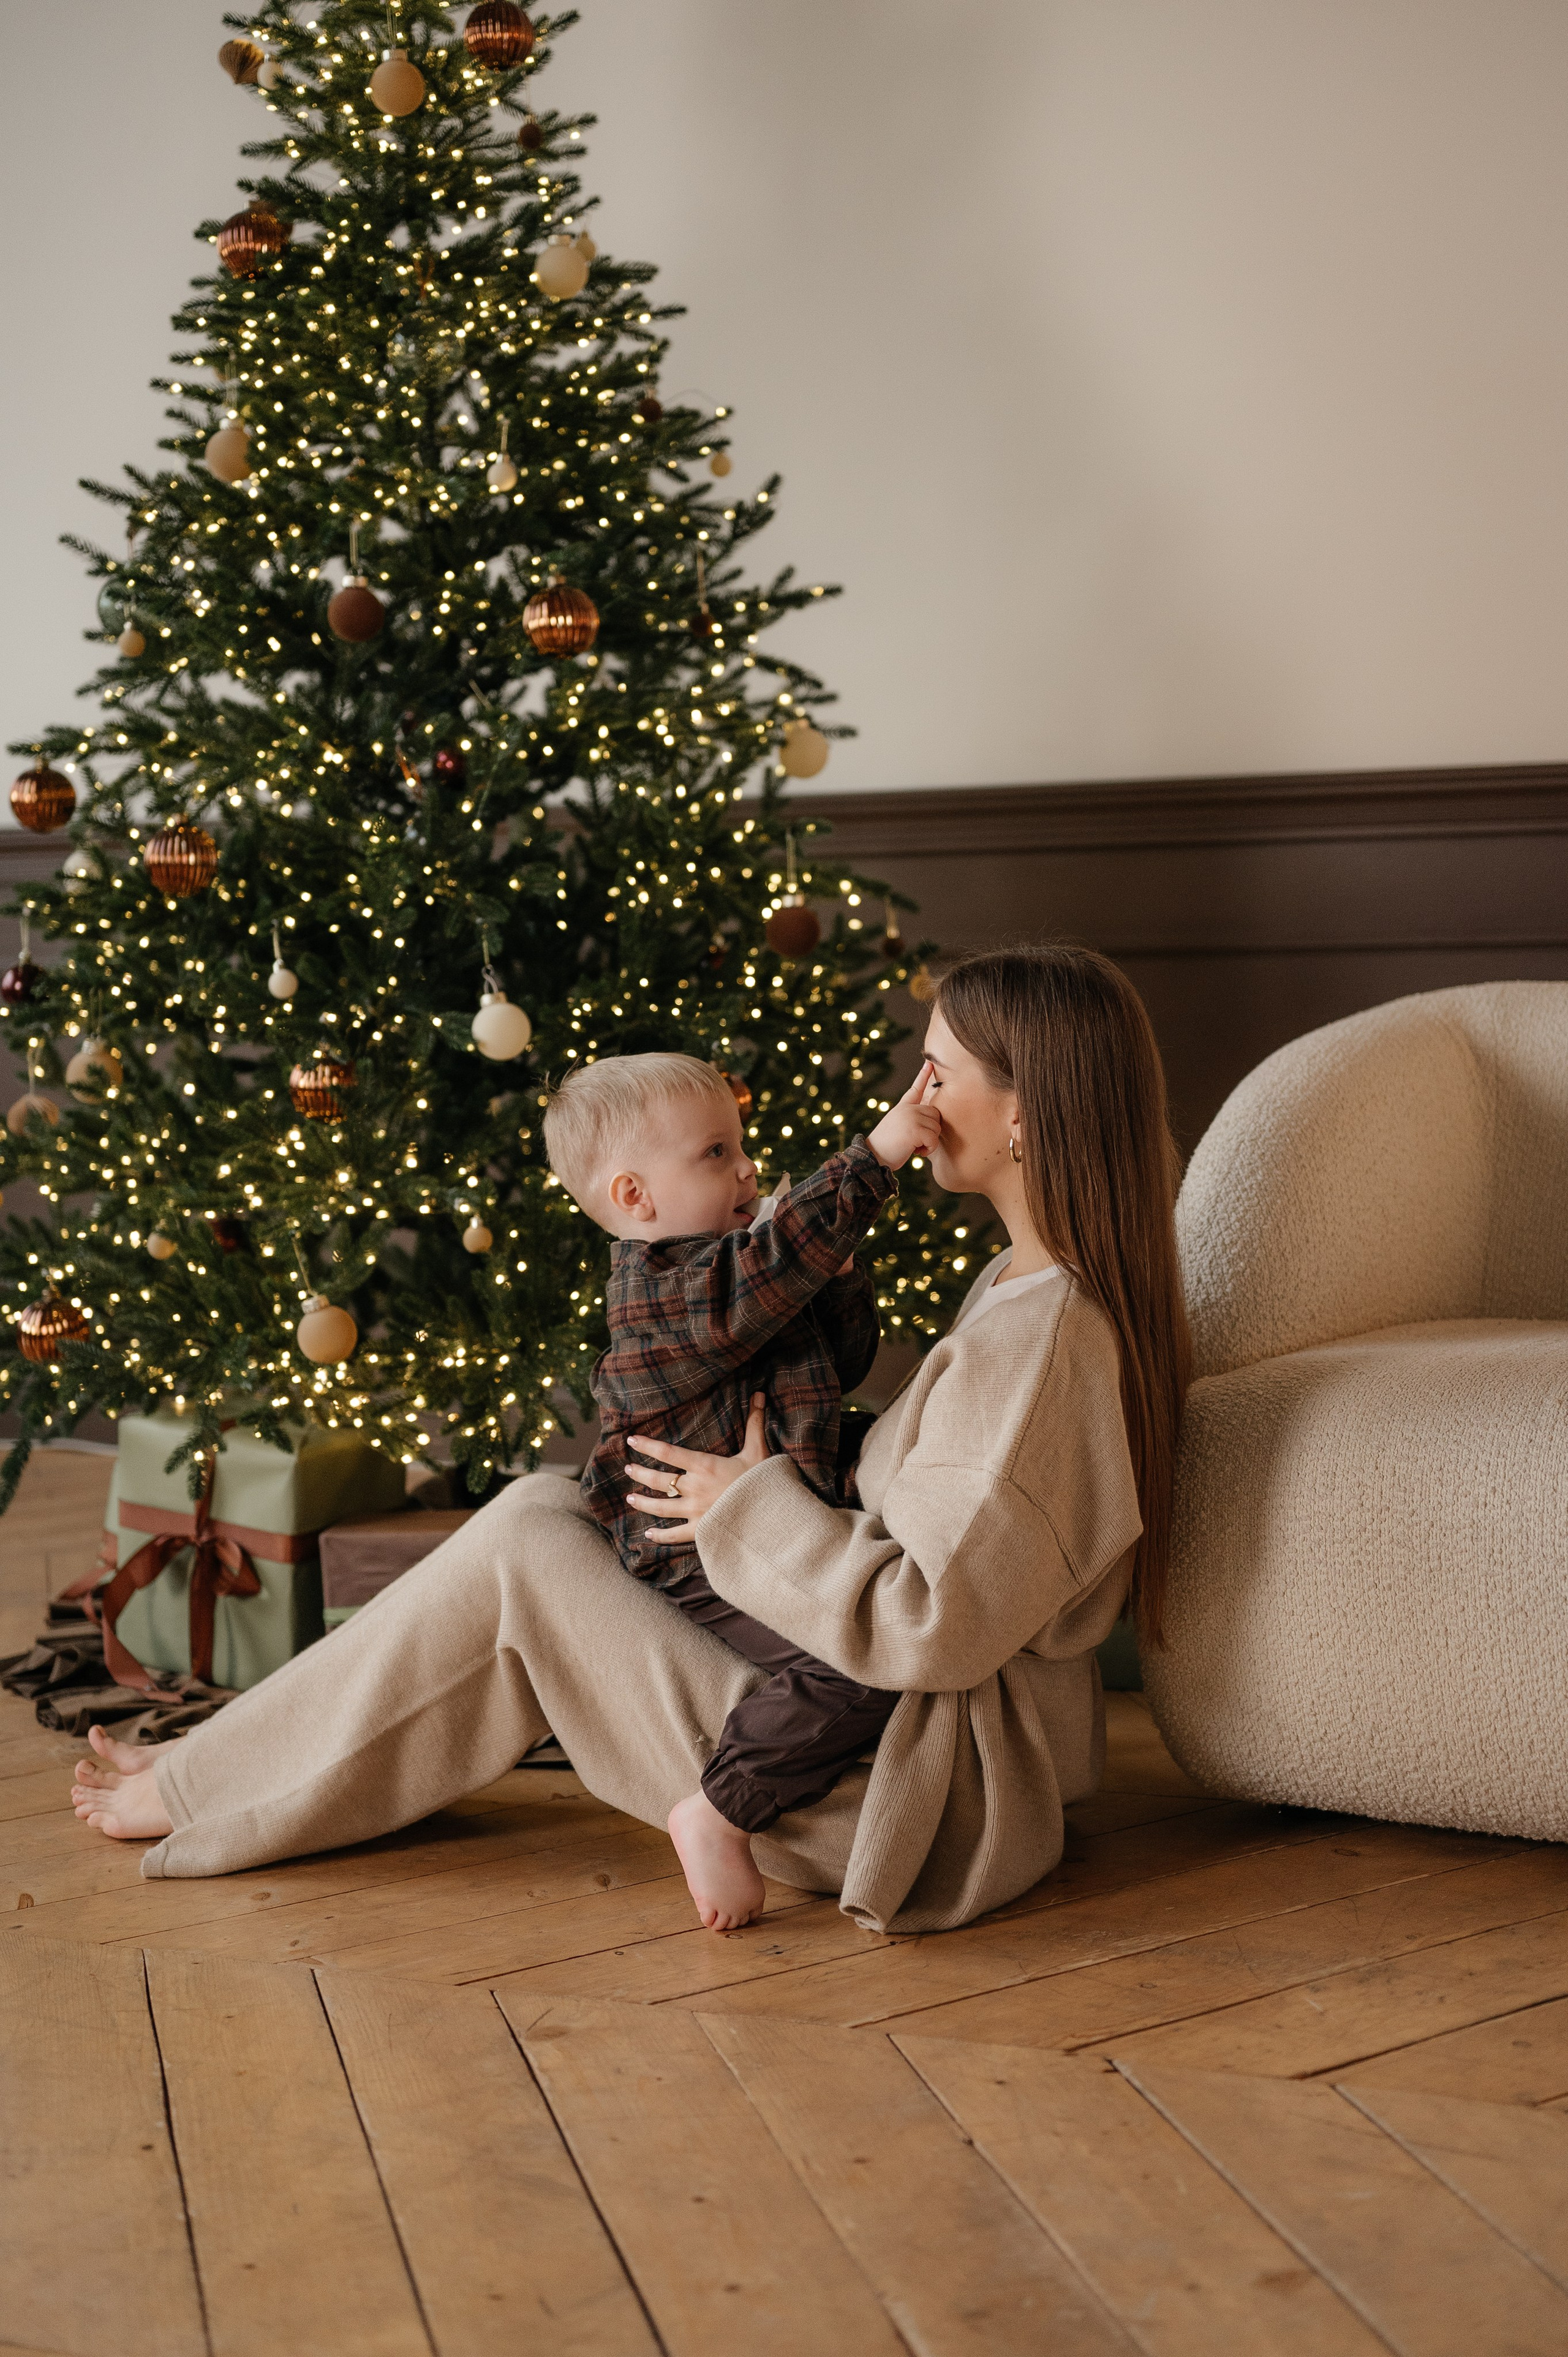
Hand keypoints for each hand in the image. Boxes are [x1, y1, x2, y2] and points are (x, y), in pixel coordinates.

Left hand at [627, 1393, 770, 1543]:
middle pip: (659, 1479)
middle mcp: (695, 1488)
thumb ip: (754, 1423)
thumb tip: (759, 1394)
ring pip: (660, 1507)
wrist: (771, 1516)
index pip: (668, 1452)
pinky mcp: (701, 1531)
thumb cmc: (763, 1481)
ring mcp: (696, 1511)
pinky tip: (649, 1534)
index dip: (647, 1445)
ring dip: (643, 1502)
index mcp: (705, 1466)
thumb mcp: (759, 1450)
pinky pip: (675, 1535)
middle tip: (627, 1469)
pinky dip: (660, 1536)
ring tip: (630, 1497)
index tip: (631, 1440)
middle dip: (640, 1473)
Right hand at [867, 1059, 941, 1170]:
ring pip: (936, 1128)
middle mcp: (907, 1109)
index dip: (923, 1075)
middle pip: (935, 1115)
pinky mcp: (915, 1129)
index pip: (915, 1089)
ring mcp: (911, 1117)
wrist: (873, 1158)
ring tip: (914, 1147)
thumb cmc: (887, 1148)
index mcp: (902, 1108)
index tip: (930, 1063)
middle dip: (931, 1131)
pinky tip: (917, 1152)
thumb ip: (912, 1120)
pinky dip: (928, 1149)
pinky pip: (933, 1139)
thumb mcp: (898, 1128)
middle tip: (917, 1142)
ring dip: (930, 1143)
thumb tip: (932, 1123)